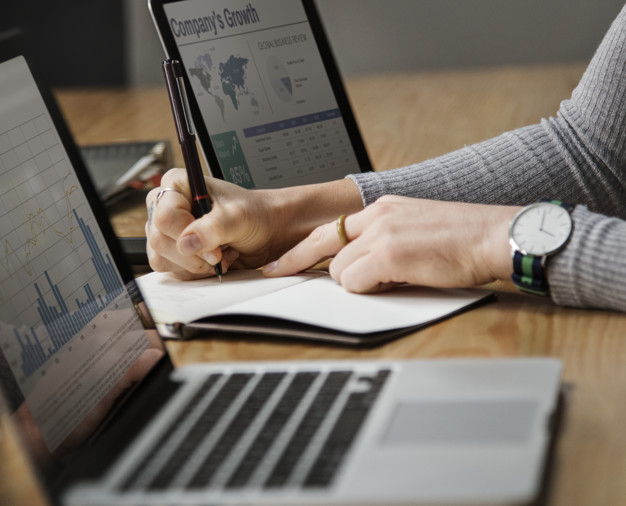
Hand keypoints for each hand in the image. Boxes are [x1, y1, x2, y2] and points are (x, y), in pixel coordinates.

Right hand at [145, 169, 362, 279]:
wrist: (267, 231)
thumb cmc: (255, 215)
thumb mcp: (238, 217)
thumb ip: (213, 228)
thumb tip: (187, 242)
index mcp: (178, 184)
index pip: (165, 216)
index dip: (187, 235)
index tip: (213, 246)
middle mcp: (167, 205)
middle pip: (159, 240)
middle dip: (192, 254)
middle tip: (219, 254)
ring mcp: (168, 230)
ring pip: (162, 258)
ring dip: (194, 264)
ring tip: (220, 254)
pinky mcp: (174, 251)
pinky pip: (172, 269)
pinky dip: (195, 271)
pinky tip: (214, 260)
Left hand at [263, 196, 519, 292]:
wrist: (496, 236)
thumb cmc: (464, 239)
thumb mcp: (416, 228)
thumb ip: (385, 241)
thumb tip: (363, 267)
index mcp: (383, 207)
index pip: (331, 228)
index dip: (302, 247)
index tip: (281, 260)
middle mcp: (377, 215)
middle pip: (323, 245)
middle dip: (299, 263)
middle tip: (276, 273)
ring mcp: (382, 233)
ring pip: (339, 269)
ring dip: (356, 282)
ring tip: (391, 279)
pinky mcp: (389, 253)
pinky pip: (355, 282)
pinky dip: (368, 289)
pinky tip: (396, 282)